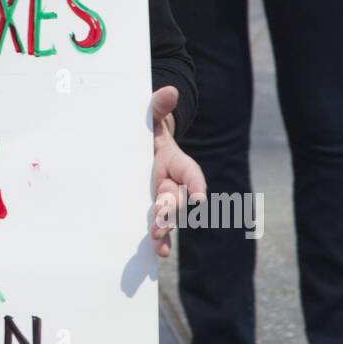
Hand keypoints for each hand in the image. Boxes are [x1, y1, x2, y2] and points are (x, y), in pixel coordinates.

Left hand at [149, 85, 205, 259]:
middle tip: (163, 221)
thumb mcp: (151, 115)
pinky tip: (156, 253)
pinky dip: (158, 238)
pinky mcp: (151, 206)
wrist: (144, 144)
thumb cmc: (149, 129)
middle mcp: (175, 183)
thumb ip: (159, 105)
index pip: (192, 175)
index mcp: (178, 162)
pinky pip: (157, 224)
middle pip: (178, 200)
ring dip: (164, 230)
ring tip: (159, 246)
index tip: (198, 197)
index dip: (195, 185)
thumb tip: (169, 91)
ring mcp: (164, 197)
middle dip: (171, 212)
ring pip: (169, 217)